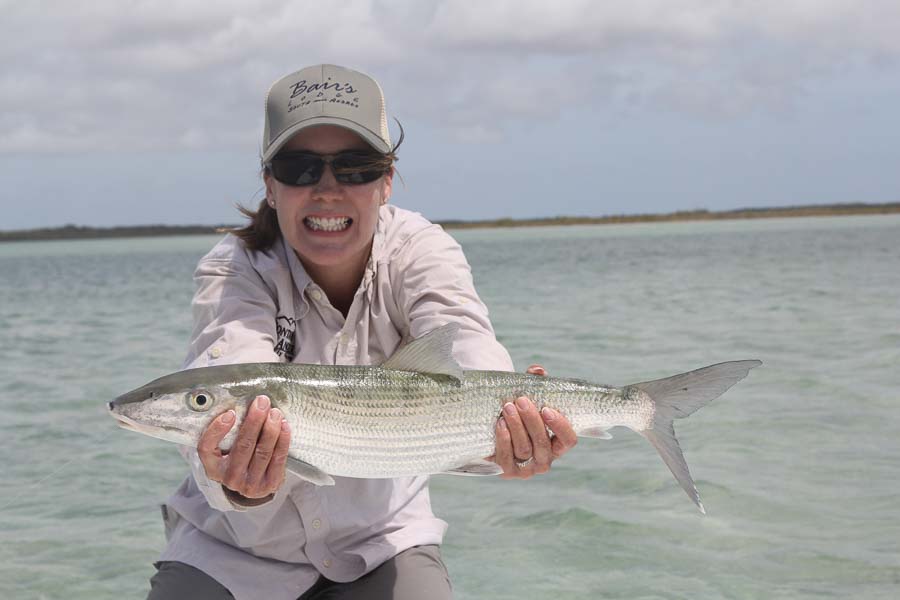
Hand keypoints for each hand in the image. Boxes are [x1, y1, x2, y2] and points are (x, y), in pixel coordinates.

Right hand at [197, 395, 290, 499]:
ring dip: (270, 429)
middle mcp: (229, 478)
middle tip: (262, 402)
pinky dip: (283, 440)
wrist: (254, 486)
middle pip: (242, 446)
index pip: (207, 448)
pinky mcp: (270, 485)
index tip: (230, 412)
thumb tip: (240, 401)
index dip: (217, 430)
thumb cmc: (238, 459)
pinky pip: (278, 459)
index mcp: (213, 467)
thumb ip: (229, 432)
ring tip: (275, 412)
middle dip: (254, 421)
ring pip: (262, 452)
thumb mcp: (225, 451)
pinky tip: (284, 426)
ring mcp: (250, 484)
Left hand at [489, 364, 577, 478]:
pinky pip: (506, 457)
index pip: (568, 440)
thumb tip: (537, 370)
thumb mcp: (529, 398)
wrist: (493, 427)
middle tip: (521, 401)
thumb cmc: (519, 413)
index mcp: (557, 444)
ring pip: (524, 449)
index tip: (547, 409)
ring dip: (516, 427)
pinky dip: (503, 439)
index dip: (560, 426)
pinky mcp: (507, 471)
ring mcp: (526, 469)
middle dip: (532, 420)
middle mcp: (545, 460)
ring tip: (507, 407)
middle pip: (543, 443)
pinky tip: (500, 423)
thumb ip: (536, 383)